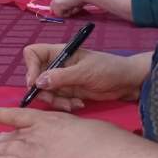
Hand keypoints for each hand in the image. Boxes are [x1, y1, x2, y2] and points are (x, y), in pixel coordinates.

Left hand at [0, 107, 123, 157]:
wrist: (95, 155)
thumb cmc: (100, 141)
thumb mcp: (86, 128)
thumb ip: (76, 133)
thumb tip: (82, 139)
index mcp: (48, 118)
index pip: (17, 114)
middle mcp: (34, 132)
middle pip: (11, 134)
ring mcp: (29, 149)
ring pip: (5, 148)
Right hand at [23, 44, 145, 110]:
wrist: (127, 82)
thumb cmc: (108, 69)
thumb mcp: (85, 72)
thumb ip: (61, 77)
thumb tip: (38, 82)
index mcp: (60, 53)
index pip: (33, 53)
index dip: (30, 67)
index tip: (36, 82)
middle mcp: (57, 65)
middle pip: (35, 77)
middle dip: (44, 91)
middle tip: (57, 99)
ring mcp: (62, 79)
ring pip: (45, 91)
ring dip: (56, 101)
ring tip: (72, 104)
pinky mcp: (69, 91)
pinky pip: (57, 100)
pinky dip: (64, 104)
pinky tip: (78, 104)